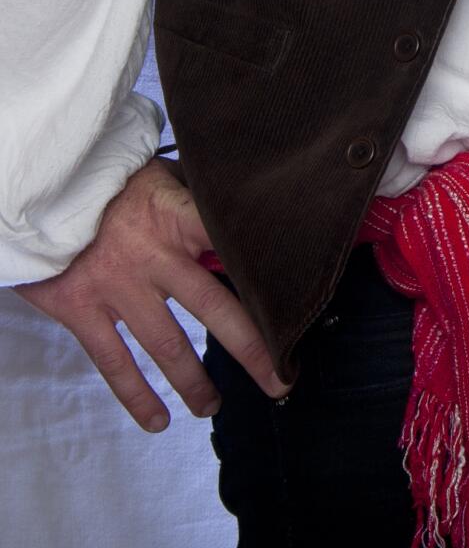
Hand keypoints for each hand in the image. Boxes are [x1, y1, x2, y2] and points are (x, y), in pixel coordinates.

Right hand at [14, 156, 289, 430]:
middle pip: (212, 306)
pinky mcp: (82, 308)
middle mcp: (152, 254)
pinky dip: (136, 396)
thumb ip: (195, 200)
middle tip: (278, 379)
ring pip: (166, 344)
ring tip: (212, 407)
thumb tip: (242, 216)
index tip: (297, 302)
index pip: (230, 243)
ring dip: (194, 382)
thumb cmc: (111, 182)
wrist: (43, 190)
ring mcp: (117, 285)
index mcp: (176, 215)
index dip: (263, 272)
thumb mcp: (158, 175)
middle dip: (250, 347)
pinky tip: (156, 420)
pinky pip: (115, 362)